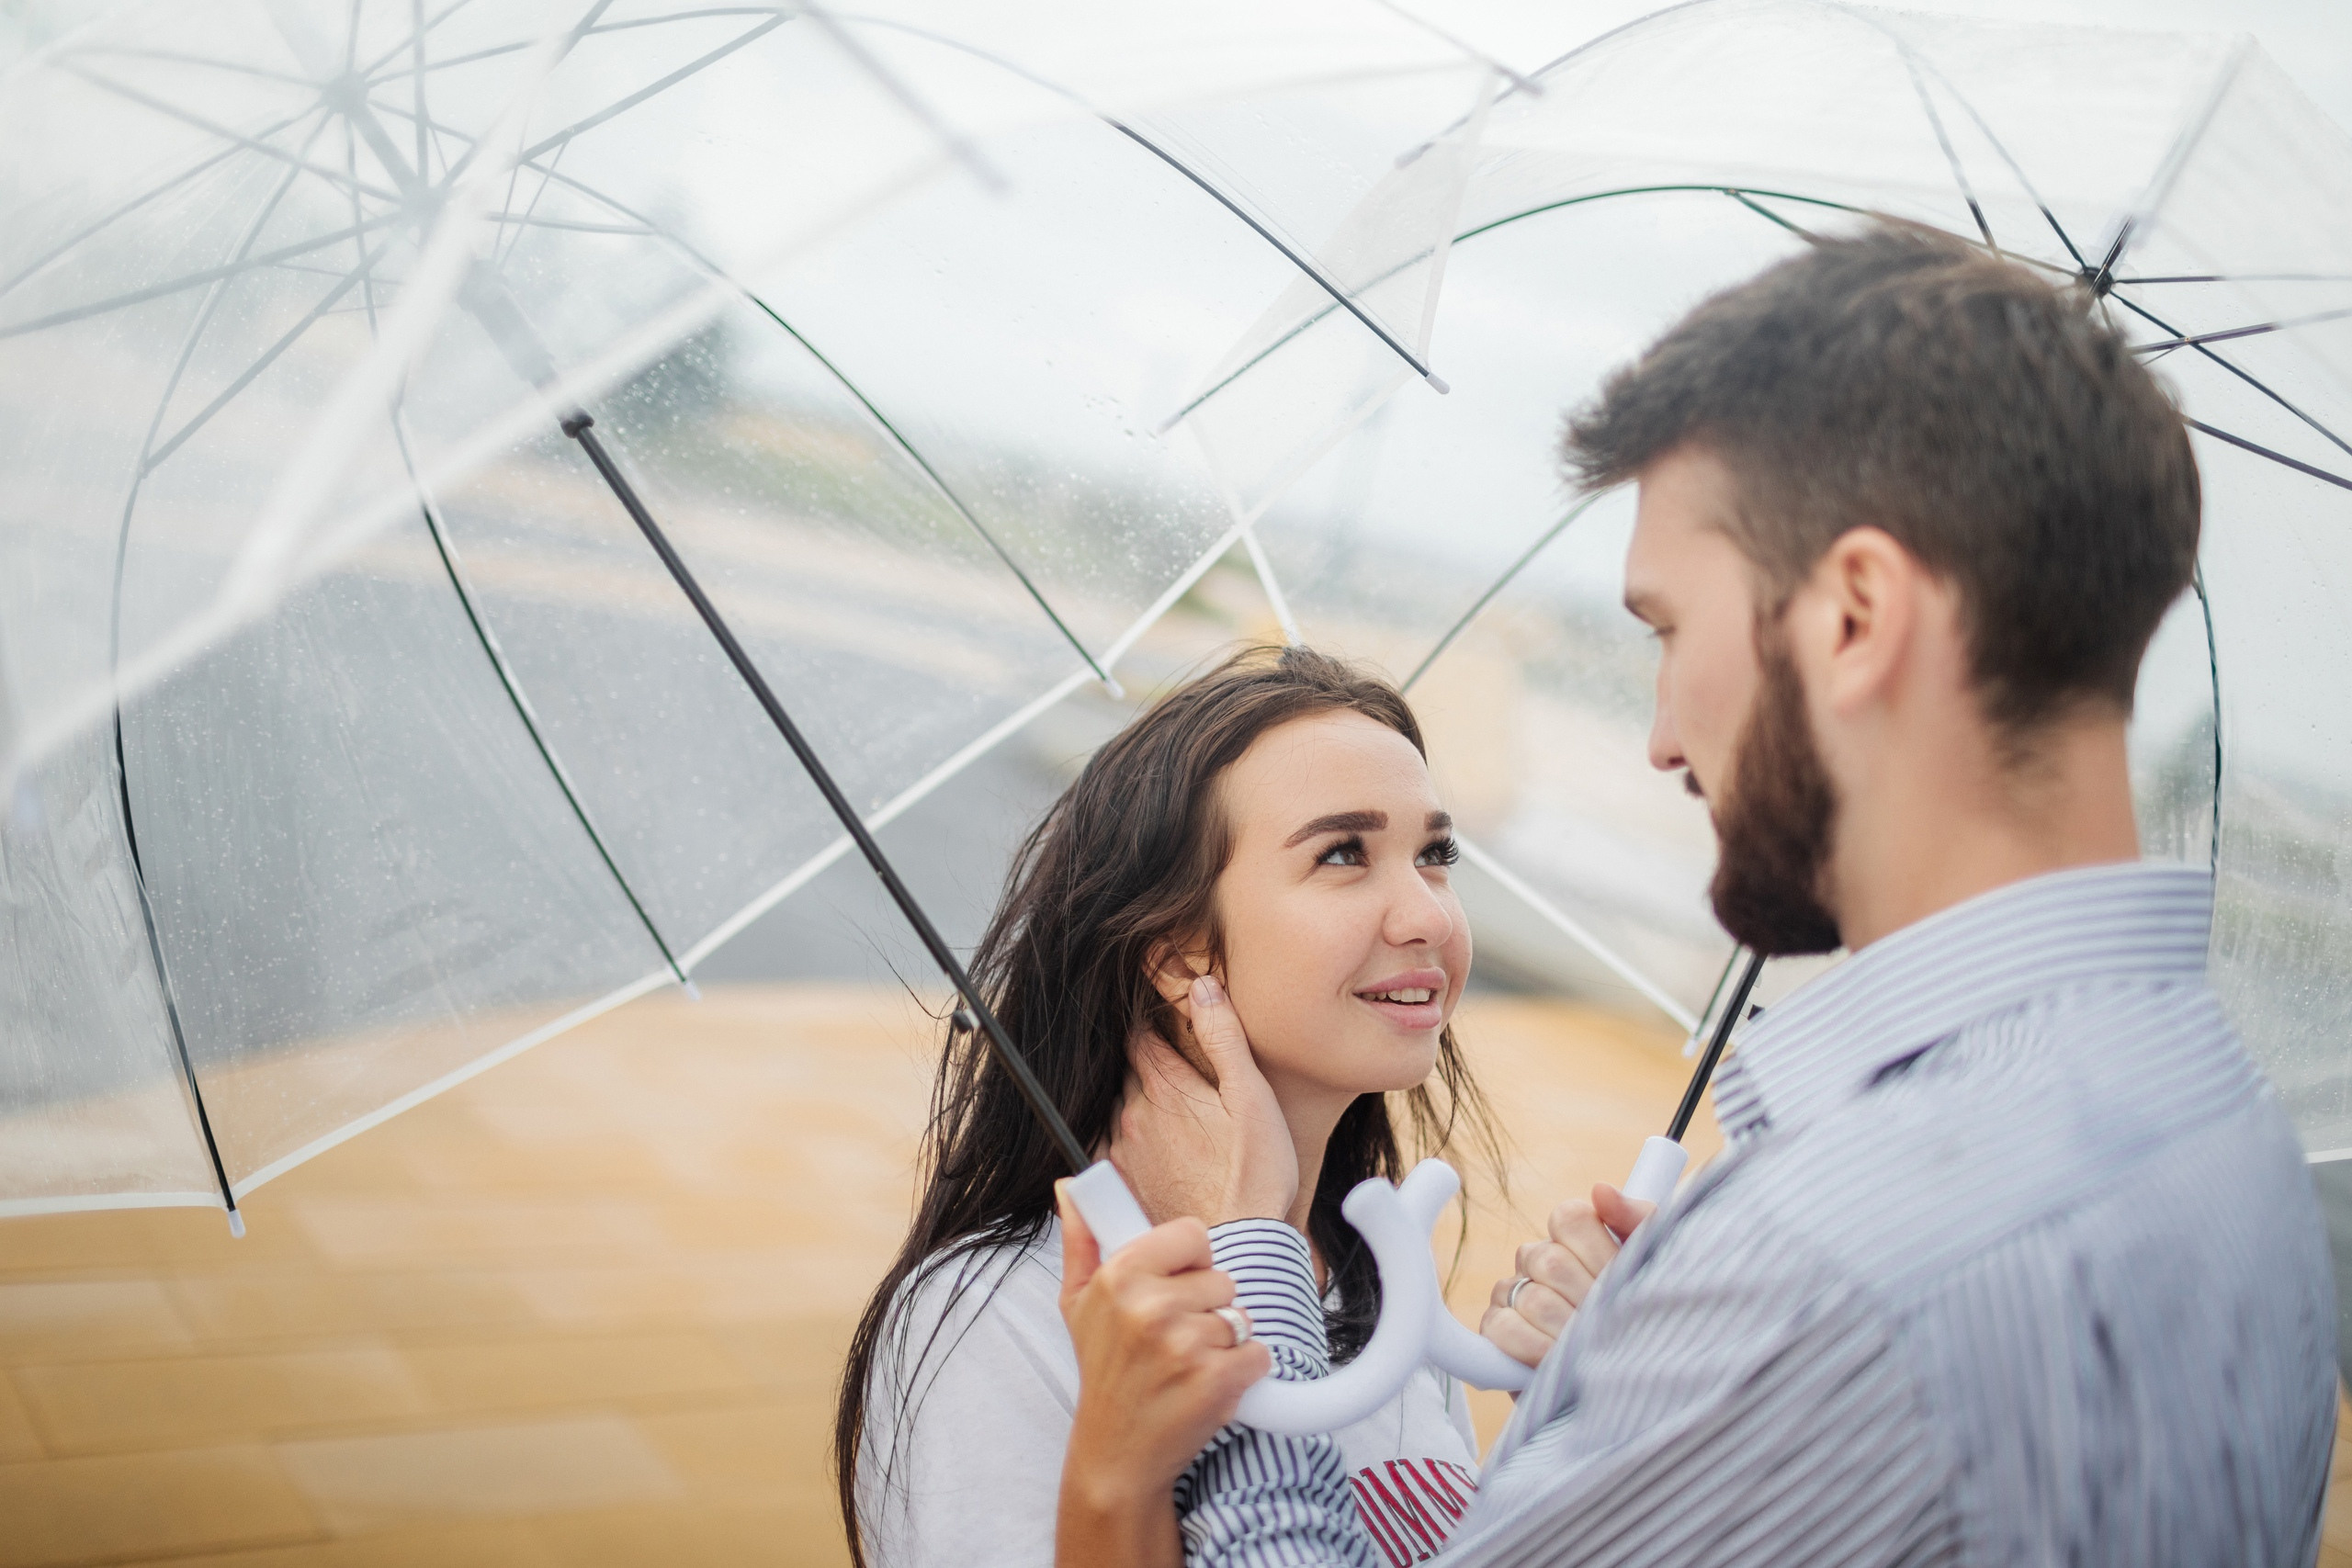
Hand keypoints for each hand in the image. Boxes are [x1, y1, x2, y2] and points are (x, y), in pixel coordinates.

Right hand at [1054, 1181, 1269, 1567]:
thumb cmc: (1103, 1372)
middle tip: (1173, 1338)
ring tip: (1187, 1364)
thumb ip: (1082, 1240)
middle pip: (1221, 1278)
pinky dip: (1244, 1371)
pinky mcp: (1217, 1381)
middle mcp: (1151, 1307)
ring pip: (1241, 1316)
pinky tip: (1208, 1385)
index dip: (1190, 1261)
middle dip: (1206, 1306)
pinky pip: (1259, 1353)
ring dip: (1224, 1341)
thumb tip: (1070, 1186)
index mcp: (1120, 1277)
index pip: (1192, 1234)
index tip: (1175, 1284)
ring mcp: (1186, 1346)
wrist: (1117, 1454)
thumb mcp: (1078, 1303)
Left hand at [1108, 974, 1297, 1226]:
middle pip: (1129, 1073)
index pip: (1140, 1037)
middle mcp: (1133, 1115)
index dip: (1152, 1026)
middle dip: (1147, 1066)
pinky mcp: (1121, 1184)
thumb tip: (1201, 986)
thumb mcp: (1252, 1095)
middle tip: (1176, 1072)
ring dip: (1137, 1104)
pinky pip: (1110, 1147)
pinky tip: (1150, 1148)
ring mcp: (1123, 1151)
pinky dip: (1125, 1140)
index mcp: (1165, 1087)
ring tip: (1170, 1114)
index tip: (1164, 1025)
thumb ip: (1223, 1037)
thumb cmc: (1254, 1173)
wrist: (1239, 1244)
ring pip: (1119, 1109)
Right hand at [1480, 1182, 1654, 1367]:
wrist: (1644, 1384)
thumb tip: (1600, 1190)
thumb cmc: (1654, 1319)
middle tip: (1613, 1325)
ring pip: (1531, 1296)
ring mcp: (1514, 1294)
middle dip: (1588, 1299)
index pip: (1569, 1217)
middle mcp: (1539, 1260)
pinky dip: (1532, 1347)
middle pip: (1550, 1260)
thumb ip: (1640, 1221)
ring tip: (1592, 1350)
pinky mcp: (1496, 1331)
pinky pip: (1502, 1327)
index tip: (1620, 1279)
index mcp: (1577, 1237)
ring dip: (1567, 1331)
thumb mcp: (1661, 1267)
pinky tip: (1556, 1361)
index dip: (1597, 1250)